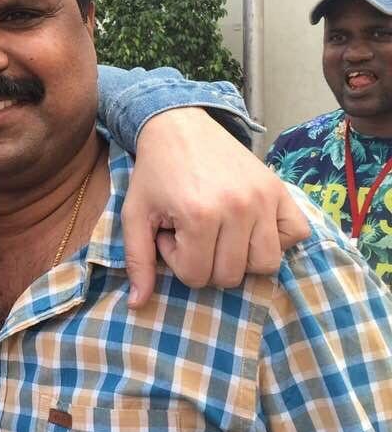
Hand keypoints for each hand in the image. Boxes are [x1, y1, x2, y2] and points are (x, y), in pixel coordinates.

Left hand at [122, 108, 310, 307]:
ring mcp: (264, 199)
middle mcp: (238, 208)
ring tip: (219, 231)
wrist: (179, 126)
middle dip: (205, 260)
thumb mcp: (135, 214)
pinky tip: (250, 227)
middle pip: (231, 275)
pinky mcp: (281, 191)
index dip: (177, 259)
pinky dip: (277, 239)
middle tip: (192, 230)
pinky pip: (296, 235)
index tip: (171, 231)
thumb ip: (137, 260)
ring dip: (240, 257)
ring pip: (266, 264)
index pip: (197, 276)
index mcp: (200, 215)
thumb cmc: (155, 173)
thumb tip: (138, 305)